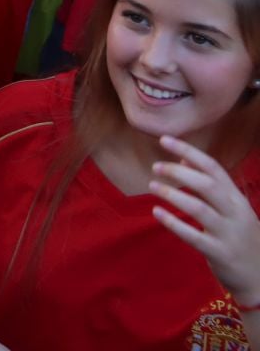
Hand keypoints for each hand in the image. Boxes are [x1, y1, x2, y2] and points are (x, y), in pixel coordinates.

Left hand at [150, 134, 259, 306]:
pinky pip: (193, 236)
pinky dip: (173, 223)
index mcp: (237, 198)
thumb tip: (184, 158)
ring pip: (199, 209)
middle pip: (207, 185)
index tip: (164, 139)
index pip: (214, 168)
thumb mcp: (232, 208)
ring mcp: (228, 233)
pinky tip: (156, 212)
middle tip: (156, 167)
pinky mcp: (219, 252)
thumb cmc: (240, 236)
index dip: (189, 151)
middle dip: (180, 172)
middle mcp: (235, 213)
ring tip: (152, 186)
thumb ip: (210, 185)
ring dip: (173, 195)